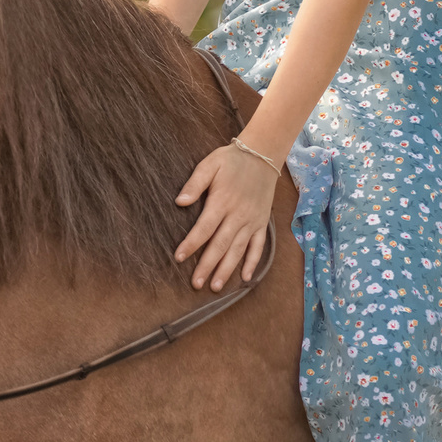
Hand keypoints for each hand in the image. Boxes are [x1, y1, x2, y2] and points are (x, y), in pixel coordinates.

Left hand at [174, 141, 278, 291]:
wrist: (262, 155)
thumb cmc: (230, 160)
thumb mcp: (209, 165)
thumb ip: (194, 183)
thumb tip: (179, 202)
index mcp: (222, 201)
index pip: (204, 228)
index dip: (191, 244)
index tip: (178, 258)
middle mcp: (238, 215)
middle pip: (220, 245)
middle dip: (207, 266)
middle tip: (196, 284)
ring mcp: (252, 221)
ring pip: (238, 250)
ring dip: (227, 269)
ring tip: (216, 286)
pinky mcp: (261, 223)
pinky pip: (258, 246)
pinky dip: (253, 262)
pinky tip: (245, 278)